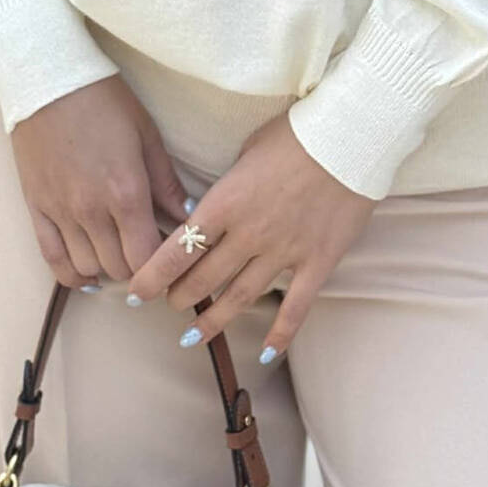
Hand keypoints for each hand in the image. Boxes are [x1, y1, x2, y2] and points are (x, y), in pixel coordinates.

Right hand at [10, 74, 190, 286]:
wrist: (49, 81)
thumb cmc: (105, 102)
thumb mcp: (147, 136)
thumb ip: (168, 184)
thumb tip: (190, 219)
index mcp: (126, 193)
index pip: (147, 258)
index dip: (163, 265)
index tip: (171, 256)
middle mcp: (91, 211)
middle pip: (119, 268)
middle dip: (139, 267)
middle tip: (148, 249)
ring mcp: (60, 212)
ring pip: (88, 268)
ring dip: (108, 268)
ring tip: (121, 251)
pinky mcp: (37, 209)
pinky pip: (53, 259)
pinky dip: (73, 274)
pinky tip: (89, 274)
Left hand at [124, 111, 378, 362]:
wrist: (350, 135)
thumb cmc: (296, 133)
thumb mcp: (248, 150)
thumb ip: (229, 184)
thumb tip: (216, 203)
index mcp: (226, 202)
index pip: (178, 250)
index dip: (153, 276)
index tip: (136, 291)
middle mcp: (250, 233)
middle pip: (204, 279)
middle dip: (180, 297)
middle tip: (170, 304)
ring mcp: (285, 251)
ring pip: (240, 298)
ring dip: (214, 320)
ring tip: (193, 336)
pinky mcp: (318, 260)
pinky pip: (296, 306)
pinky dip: (281, 333)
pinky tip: (266, 353)